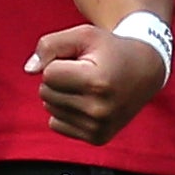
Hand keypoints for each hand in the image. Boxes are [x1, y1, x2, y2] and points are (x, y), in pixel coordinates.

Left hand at [27, 18, 173, 143]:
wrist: (145, 71)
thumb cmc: (110, 50)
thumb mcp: (84, 35)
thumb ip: (50, 45)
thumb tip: (29, 70)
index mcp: (97, 83)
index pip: (48, 74)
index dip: (59, 62)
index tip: (82, 60)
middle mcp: (99, 110)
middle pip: (46, 93)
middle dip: (59, 79)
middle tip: (85, 72)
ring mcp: (98, 128)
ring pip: (50, 108)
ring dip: (62, 94)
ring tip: (88, 86)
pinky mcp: (97, 138)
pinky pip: (56, 124)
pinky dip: (65, 111)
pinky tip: (87, 102)